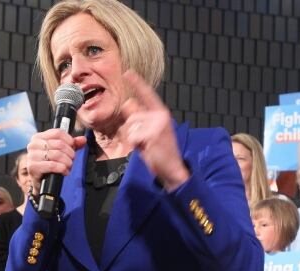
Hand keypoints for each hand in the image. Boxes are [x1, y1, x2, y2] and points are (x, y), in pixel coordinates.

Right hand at [25, 129, 85, 193]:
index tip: (73, 147)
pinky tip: (65, 172)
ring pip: (57, 154)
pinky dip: (62, 168)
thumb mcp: (61, 152)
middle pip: (59, 144)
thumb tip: (83, 139)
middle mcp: (33, 145)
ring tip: (68, 166)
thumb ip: (72, 144)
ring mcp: (32, 156)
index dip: (69, 140)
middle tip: (71, 159)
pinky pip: (52, 165)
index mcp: (38, 137)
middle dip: (70, 153)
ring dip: (67, 162)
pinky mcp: (33, 167)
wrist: (41, 182)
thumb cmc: (50, 164)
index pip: (58, 133)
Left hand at [119, 70, 188, 191]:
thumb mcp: (148, 132)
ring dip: (134, 139)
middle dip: (132, 131)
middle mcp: (160, 115)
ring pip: (130, 126)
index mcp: (161, 113)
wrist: (172, 169)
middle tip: (145, 142)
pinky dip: (135, 145)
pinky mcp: (152, 133)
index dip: (137, 83)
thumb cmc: (160, 151)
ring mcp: (157, 123)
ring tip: (147, 146)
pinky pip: (132, 136)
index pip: (147, 95)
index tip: (128, 72)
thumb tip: (128, 103)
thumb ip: (139, 118)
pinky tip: (147, 149)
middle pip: (131, 116)